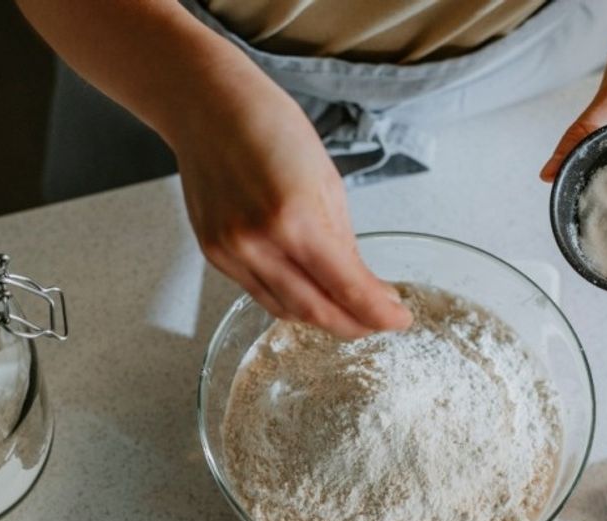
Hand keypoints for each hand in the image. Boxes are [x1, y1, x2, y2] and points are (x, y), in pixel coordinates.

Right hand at [169, 64, 411, 337]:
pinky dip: (288, 300)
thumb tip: (358, 283)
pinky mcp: (214, 255)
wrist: (207, 109)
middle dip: (353, 324)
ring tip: (347, 312)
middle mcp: (258, 244)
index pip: (347, 287)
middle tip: (377, 323)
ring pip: (284, 310)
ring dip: (321, 317)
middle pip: (315, 311)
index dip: (377, 312)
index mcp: (296, 218)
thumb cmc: (271, 128)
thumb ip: (341, 238)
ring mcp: (231, 253)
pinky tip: (308, 293)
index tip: (399, 320)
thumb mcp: (326, 180)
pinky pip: (259, 293)